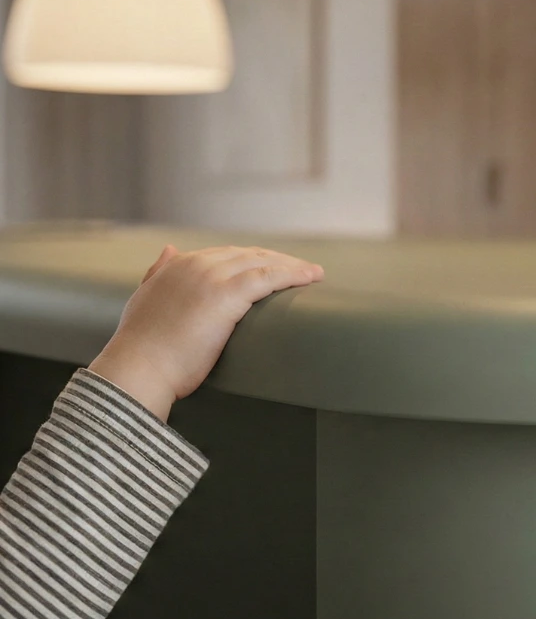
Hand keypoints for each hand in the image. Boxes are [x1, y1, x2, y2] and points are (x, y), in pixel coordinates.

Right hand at [88, 245, 323, 421]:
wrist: (138, 369)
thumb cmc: (142, 347)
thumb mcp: (146, 299)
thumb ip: (158, 273)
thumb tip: (170, 249)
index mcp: (178, 265)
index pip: (227, 254)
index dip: (254, 259)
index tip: (274, 267)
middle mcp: (196, 264)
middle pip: (249, 254)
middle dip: (278, 260)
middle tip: (303, 270)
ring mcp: (211, 277)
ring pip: (263, 262)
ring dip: (292, 265)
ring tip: (314, 274)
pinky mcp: (227, 295)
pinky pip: (269, 277)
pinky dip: (293, 274)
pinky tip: (310, 278)